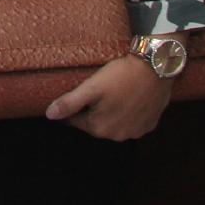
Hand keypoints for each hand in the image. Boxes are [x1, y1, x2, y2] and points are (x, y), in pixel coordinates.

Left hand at [46, 54, 174, 140]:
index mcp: (99, 128)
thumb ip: (69, 103)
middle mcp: (117, 136)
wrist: (155, 68)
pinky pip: (132, 122)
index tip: (79, 94)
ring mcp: (135, 132)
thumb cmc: (121, 76)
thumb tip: (49, 115)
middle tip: (97, 90)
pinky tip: (129, 98)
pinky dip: (128, 113)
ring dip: (111, 112)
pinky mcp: (149, 125)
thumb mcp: (91, 87)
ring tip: (113, 92)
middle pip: (96, 123)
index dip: (74, 107)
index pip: (76, 121)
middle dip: (93, 110)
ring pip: (114, 124)